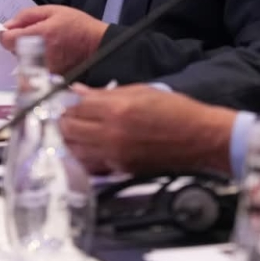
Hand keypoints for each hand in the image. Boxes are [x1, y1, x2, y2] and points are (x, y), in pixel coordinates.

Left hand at [2, 6, 110, 73]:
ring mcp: (43, 69)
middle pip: (14, 51)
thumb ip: (26, 16)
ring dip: (30, 54)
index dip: (9, 34)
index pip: (6, 40)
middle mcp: (38, 55)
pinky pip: (34, 70)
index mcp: (37, 35)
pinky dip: (39, 64)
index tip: (17, 31)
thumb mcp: (53, 11)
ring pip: (23, 62)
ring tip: (47, 46)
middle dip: (21, 44)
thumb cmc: (78, 26)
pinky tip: (52, 56)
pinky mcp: (49, 78)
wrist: (98, 45)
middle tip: (38, 37)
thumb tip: (8, 25)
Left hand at [59, 85, 233, 175]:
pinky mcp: (121, 169)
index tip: (58, 98)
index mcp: (117, 109)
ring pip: (75, 149)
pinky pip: (90, 164)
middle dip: (61, 120)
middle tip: (60, 114)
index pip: (75, 105)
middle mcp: (112, 134)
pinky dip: (81, 156)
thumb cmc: (176, 112)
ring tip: (68, 130)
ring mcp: (115, 155)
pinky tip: (82, 148)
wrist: (200, 138)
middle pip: (69, 128)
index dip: (63, 101)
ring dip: (68, 139)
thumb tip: (79, 92)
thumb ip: (106, 93)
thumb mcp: (141, 91)